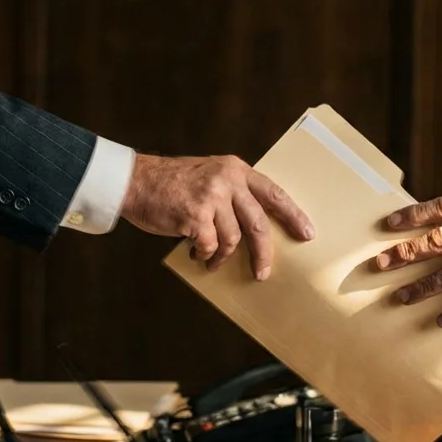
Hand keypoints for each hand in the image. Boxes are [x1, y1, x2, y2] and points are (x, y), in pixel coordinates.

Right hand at [121, 154, 314, 279]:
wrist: (134, 181)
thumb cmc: (170, 183)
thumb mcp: (208, 175)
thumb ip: (232, 191)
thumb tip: (253, 226)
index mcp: (235, 170)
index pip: (273, 194)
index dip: (293, 215)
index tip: (307, 233)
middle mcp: (227, 181)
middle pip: (258, 224)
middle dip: (262, 253)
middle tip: (263, 272)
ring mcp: (212, 197)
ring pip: (232, 239)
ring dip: (221, 256)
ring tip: (211, 259)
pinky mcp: (195, 215)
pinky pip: (210, 245)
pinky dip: (204, 254)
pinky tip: (196, 253)